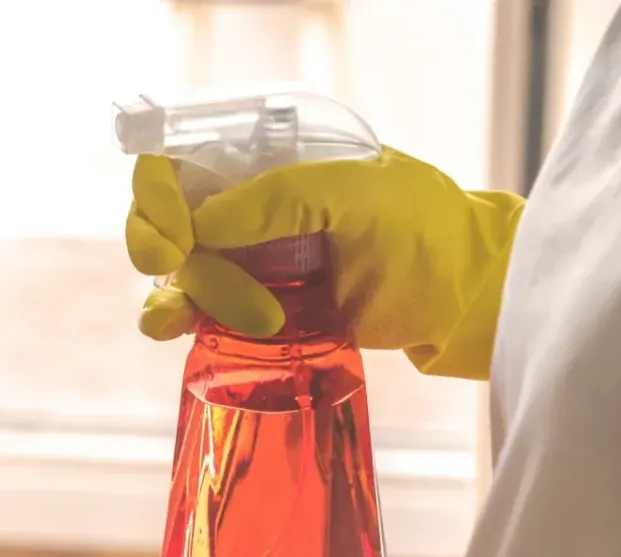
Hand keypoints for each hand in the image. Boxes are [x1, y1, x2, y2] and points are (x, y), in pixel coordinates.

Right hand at [127, 148, 525, 379]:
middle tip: (181, 267)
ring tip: (229, 318)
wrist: (462, 297)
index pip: (179, 161)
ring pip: (175, 275)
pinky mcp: (253, 315)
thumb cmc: (424, 227)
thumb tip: (200, 224)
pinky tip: (182, 331)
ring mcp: (246, 263)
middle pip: (163, 221)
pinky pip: (195, 316)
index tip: (177, 232)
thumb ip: (282, 198)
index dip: (158, 193)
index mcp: (265, 162)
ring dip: (179, 296)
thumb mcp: (359, 193)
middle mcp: (244, 208)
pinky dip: (177, 322)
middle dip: (162, 247)